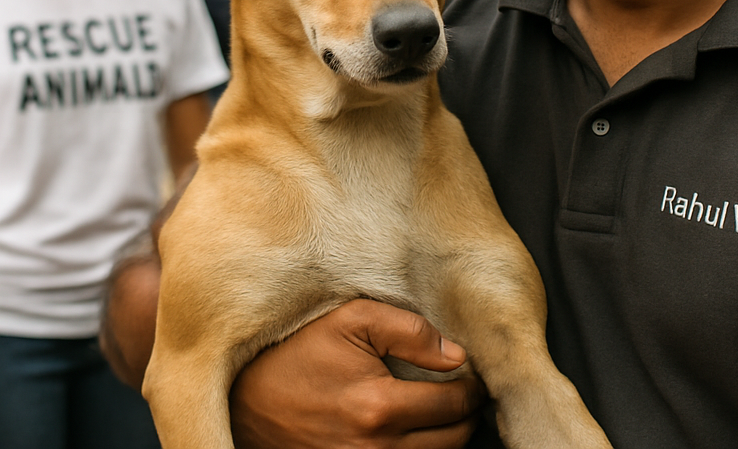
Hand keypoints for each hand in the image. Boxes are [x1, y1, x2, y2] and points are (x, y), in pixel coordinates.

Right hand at [230, 299, 486, 448]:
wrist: (244, 394)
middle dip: (466, 414)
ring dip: (447, 438)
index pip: (454, 404)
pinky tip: (417, 431)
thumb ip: (410, 331)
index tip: (474, 372)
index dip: (474, 386)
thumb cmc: (298, 348)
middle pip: (452, 442)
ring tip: (445, 410)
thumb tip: (456, 354)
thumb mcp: (352, 319)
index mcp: (378, 407)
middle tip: (467, 390)